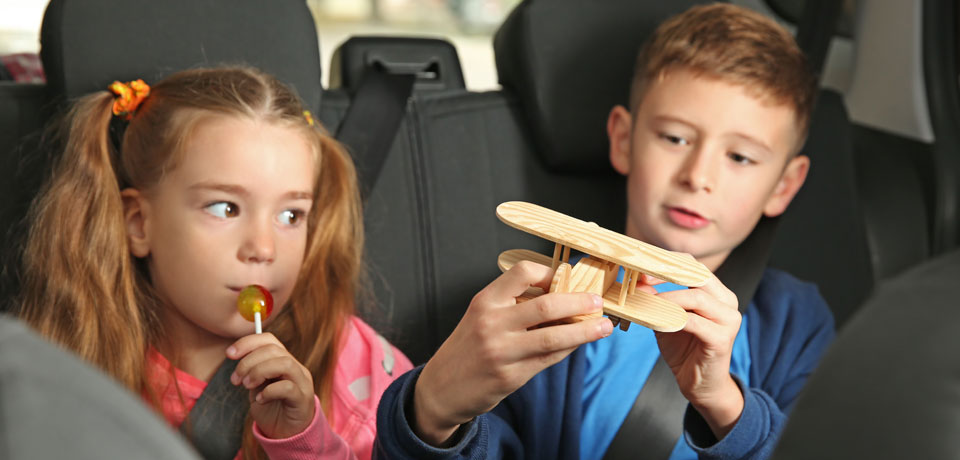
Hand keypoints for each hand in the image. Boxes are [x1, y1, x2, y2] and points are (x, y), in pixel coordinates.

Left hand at [227, 333, 315, 438]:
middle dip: (248, 362)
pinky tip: (260, 400)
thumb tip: (237, 355)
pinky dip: (269, 391)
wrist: (286, 434)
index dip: (248, 343)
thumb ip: (252, 370)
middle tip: (236, 380)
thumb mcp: (257, 386)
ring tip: (247, 386)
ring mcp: (302, 382)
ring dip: (259, 372)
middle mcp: (296, 367)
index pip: (269, 340)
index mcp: (283, 360)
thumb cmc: (271, 408)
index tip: (229, 354)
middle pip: (274, 350)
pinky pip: (287, 387)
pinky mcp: (303, 399)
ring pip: (284, 363)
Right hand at [413, 261, 612, 445]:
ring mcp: (502, 351)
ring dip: (585, 331)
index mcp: (486, 301)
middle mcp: (492, 323)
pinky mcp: (511, 376)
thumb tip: (559, 295)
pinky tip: (578, 344)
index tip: (566, 278)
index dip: (550, 272)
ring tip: (603, 326)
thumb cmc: (467, 348)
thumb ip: (513, 305)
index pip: (523, 272)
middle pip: (547, 304)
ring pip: (555, 335)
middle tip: (597, 301)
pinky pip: (549, 358)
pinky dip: (568, 348)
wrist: (440, 389)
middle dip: (579, 302)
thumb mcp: (481, 317)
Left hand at [649, 272, 742, 438]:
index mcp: (717, 293)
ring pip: (696, 297)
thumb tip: (637, 282)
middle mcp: (728, 302)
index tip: (641, 266)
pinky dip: (671, 318)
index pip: (694, 266)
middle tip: (640, 279)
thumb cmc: (685, 349)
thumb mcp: (667, 318)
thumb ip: (657, 300)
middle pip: (699, 275)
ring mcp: (728, 320)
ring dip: (667, 298)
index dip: (667, 263)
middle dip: (667, 274)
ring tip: (645, 302)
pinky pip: (693, 322)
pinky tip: (655, 321)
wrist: (701, 385)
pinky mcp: (722, 339)